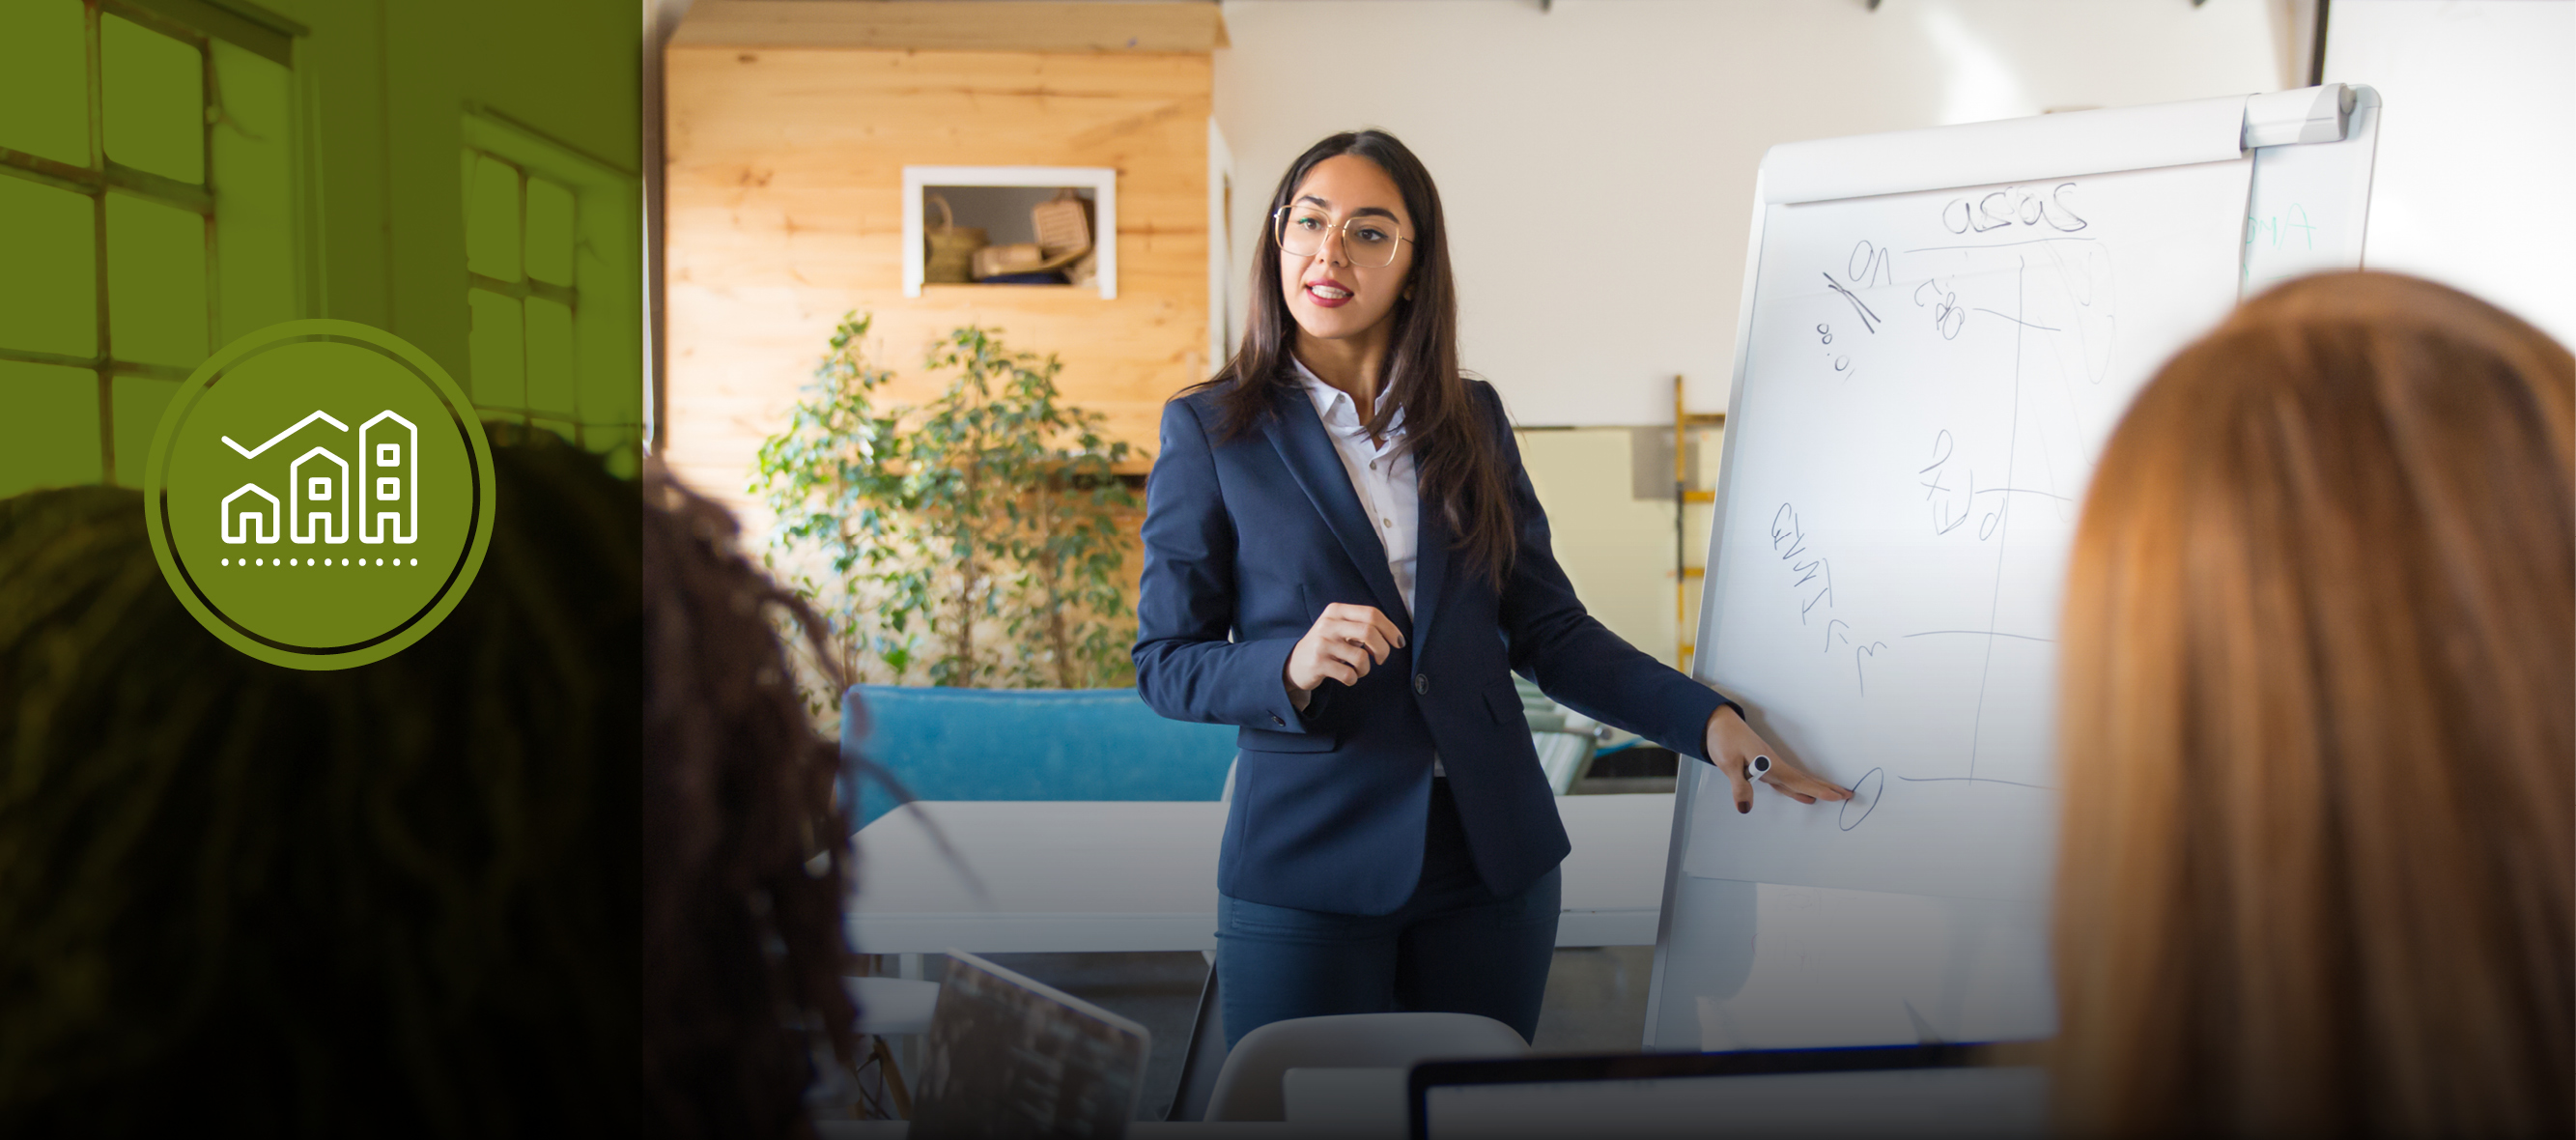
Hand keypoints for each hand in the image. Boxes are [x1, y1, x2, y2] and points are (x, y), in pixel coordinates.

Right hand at [1284, 603, 1404, 702]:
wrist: (1295, 663)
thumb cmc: (1327, 645)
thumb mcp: (1341, 628)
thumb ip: (1364, 627)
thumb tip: (1393, 638)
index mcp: (1337, 611)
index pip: (1372, 613)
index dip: (1390, 628)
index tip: (1398, 642)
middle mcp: (1328, 624)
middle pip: (1369, 632)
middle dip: (1383, 649)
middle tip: (1381, 659)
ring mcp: (1322, 643)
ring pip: (1361, 657)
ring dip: (1366, 669)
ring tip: (1359, 670)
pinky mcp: (1318, 663)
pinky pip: (1348, 675)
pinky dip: (1353, 679)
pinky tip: (1347, 677)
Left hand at [1704, 705, 1849, 813]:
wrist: (1718, 723)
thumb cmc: (1724, 739)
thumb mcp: (1728, 764)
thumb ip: (1740, 787)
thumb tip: (1746, 809)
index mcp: (1769, 763)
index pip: (1798, 780)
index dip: (1818, 789)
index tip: (1838, 796)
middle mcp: (1774, 764)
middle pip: (1804, 779)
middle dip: (1826, 788)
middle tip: (1848, 795)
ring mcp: (1771, 765)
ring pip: (1798, 780)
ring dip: (1816, 788)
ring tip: (1835, 795)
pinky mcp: (1765, 767)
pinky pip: (1787, 781)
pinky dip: (1798, 789)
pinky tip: (1805, 797)